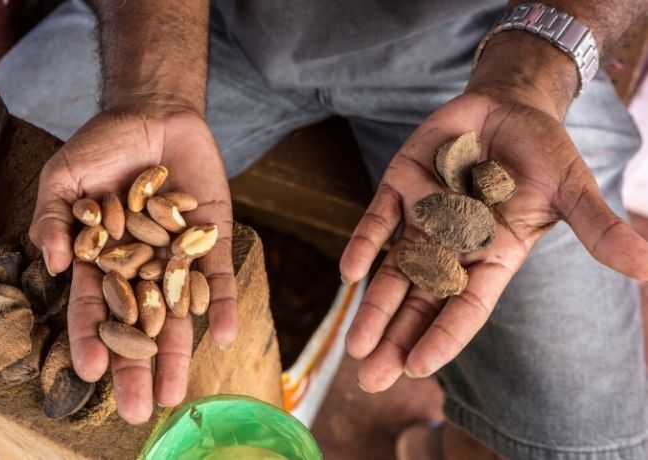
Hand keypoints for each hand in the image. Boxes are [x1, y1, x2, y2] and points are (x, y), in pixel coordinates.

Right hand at [29, 109, 236, 422]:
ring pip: (179, 310)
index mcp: (103, 258)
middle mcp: (142, 265)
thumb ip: (56, 218)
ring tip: (177, 392)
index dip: (91, 337)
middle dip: (138, 364)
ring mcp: (178, 255)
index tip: (92, 371)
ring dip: (180, 350)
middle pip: (140, 322)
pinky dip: (222, 305)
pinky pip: (218, 277)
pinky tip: (226, 335)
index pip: (94, 307)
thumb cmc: (104, 146)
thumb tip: (51, 261)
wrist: (155, 113)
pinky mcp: (211, 239)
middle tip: (138, 409)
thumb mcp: (65, 177)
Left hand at [340, 90, 647, 391]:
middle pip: (423, 301)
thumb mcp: (571, 188)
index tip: (416, 368)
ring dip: (373, 307)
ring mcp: (423, 218)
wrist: (508, 110)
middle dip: (396, 339)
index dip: (444, 336)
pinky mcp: (401, 187)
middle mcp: (453, 246)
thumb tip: (646, 266)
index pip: (466, 306)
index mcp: (493, 255)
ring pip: (394, 271)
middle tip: (370, 381)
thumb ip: (596, 227)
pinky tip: (348, 273)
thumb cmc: (542, 154)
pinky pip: (378, 221)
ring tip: (354, 347)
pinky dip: (365, 244)